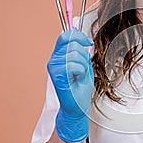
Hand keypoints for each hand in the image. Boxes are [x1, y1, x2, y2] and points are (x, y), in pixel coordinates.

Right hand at [47, 28, 93, 142]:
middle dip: (84, 56)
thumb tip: (80, 36)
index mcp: (59, 55)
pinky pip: (73, 65)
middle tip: (82, 69)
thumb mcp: (83, 63)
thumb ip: (80, 49)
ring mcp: (53, 67)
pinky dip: (80, 71)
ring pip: (74, 54)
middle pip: (72, 43)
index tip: (88, 43)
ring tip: (79, 75)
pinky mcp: (56, 74)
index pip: (65, 36)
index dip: (79, 36)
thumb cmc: (80, 87)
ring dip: (83, 65)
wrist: (77, 106)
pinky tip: (76, 79)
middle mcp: (54, 59)